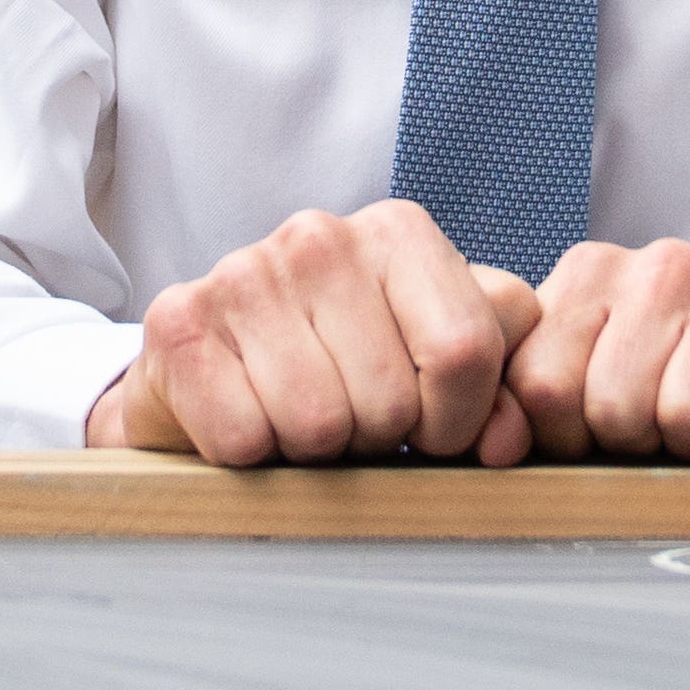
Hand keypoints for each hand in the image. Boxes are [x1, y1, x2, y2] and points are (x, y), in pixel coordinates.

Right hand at [88, 202, 534, 466]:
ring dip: (311, 452)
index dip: (453, 422)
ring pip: (317, 426)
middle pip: (390, 402)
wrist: (211, 372)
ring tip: (297, 419)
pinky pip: (243, 439)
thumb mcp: (433, 363)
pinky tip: (247, 419)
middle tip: (347, 420)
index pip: (465, 350)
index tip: (424, 429)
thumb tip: (510, 443)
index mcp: (400, 232)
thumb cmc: (341, 366)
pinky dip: (250, 456)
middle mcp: (321, 236)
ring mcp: (243, 272)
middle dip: (374, 441)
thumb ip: (500, 391)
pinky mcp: (179, 322)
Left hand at [505, 240, 689, 463]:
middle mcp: (662, 263)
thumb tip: (492, 445)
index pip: (540, 385)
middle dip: (637, 444)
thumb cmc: (666, 405)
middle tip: (664, 431)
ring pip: (686, 415)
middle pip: (612, 406)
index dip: (568, 439)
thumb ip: (519, 405)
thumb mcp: (577, 397)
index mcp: (588, 274)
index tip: (597, 433)